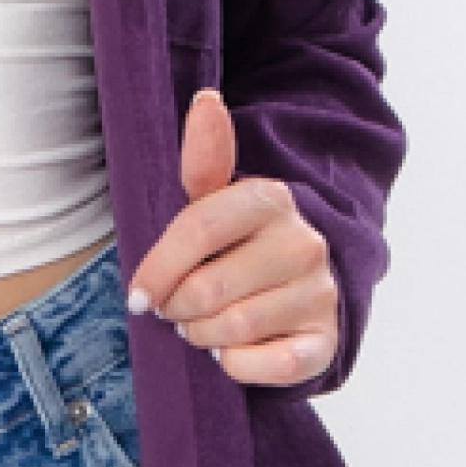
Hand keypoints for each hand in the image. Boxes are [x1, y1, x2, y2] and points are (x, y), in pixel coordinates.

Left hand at [125, 88, 340, 387]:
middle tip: (175, 309)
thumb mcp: (217, 201)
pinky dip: (236, 365)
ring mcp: (321, 294)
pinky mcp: (326, 342)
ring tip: (202, 325)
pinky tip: (233, 350)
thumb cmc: (240, 244)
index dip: (157, 267)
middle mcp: (305, 243)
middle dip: (177, 307)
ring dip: (202, 336)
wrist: (304, 289)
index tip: (139, 294)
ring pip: (232, 329)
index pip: (197, 229)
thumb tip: (206, 100)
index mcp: (271, 199)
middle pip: (207, 288)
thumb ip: (205, 159)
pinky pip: (266, 366)